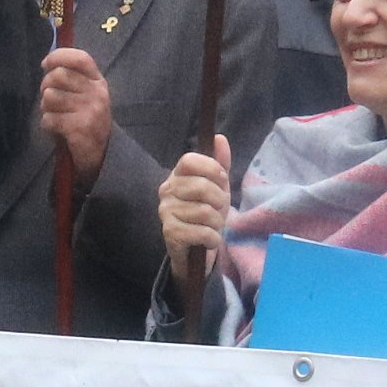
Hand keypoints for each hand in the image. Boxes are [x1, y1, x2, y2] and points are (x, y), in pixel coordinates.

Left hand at [38, 45, 113, 176]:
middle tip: (48, 98)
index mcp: (98, 81)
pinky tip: (56, 128)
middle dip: (45, 86)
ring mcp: (90, 110)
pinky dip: (47, 124)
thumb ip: (72, 78)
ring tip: (54, 114)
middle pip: (59, 75)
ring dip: (45, 107)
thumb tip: (47, 65)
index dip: (59, 56)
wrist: (100, 153)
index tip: (45, 65)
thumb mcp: (87, 94)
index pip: (80, 58)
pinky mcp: (80, 127)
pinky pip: (49, 118)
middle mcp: (97, 92)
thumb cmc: (86, 119)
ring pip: (50, 96)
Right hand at [158, 138, 232, 265]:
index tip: (221, 181)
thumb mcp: (217, 187)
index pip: (190, 160)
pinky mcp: (170, 233)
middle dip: (220, 201)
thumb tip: (219, 138)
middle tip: (218, 210)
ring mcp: (166, 211)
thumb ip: (219, 163)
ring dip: (217, 223)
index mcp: (178, 174)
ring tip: (212, 226)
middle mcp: (167, 190)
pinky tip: (208, 240)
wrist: (195, 247)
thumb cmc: (205, 213)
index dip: (211, 169)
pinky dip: (212, 239)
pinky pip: (202, 232)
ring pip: (205, 212)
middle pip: (201, 186)